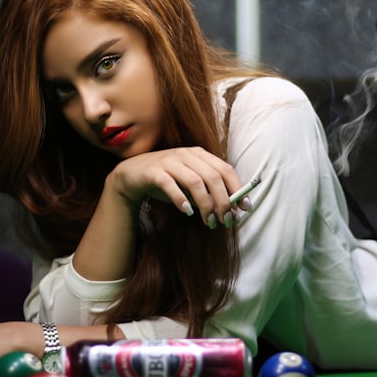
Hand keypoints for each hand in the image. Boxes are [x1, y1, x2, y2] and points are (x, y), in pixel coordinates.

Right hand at [109, 146, 245, 228]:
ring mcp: (169, 161)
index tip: (245, 208)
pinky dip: (181, 199)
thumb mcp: (190, 185)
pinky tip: (187, 212)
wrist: (130, 176)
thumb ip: (209, 193)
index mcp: (200, 155)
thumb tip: (233, 211)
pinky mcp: (153, 171)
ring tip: (209, 222)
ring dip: (206, 204)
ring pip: (195, 181)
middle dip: (223, 202)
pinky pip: (170, 185)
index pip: (225, 169)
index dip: (238, 189)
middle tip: (225, 221)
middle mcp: (186, 154)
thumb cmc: (166, 181)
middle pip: (213, 177)